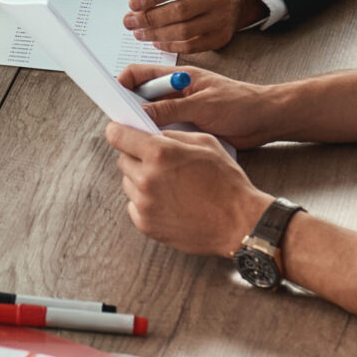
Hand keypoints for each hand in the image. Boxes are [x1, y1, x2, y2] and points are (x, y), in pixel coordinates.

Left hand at [105, 122, 272, 256]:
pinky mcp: (146, 225)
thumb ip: (174, 135)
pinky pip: (134, 206)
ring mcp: (144, 204)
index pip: (118, 135)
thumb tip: (152, 134)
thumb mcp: (205, 143)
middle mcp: (147, 178)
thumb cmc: (227, 183)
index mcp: (160, 154)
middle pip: (123, 160)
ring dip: (142, 180)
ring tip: (170, 185)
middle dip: (137, 157)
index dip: (118, 131)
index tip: (119, 132)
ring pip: (128, 183)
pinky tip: (169, 202)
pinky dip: (146, 202)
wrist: (239, 223)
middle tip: (160, 163)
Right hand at [116, 64, 289, 147]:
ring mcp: (181, 111)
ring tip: (142, 141)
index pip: (139, 74)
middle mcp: (175, 93)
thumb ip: (170, 109)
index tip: (112, 100)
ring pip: (151, 119)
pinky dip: (159, 140)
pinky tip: (159, 149)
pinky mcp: (188, 128)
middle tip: (125, 127)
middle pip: (140, 98)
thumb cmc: (241, 104)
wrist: (266, 120)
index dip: (121, 84)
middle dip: (130, 111)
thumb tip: (140, 116)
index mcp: (177, 78)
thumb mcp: (203, 105)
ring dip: (146, 129)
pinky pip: (165, 133)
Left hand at [120, 0, 266, 53]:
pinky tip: (156, 41)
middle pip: (180, 11)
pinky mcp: (220, 37)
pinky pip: (192, 47)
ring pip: (184, 32)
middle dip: (150, 18)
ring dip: (156, 34)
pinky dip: (170, 46)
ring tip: (138, 33)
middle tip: (129, 22)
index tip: (132, 3)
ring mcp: (221, 19)